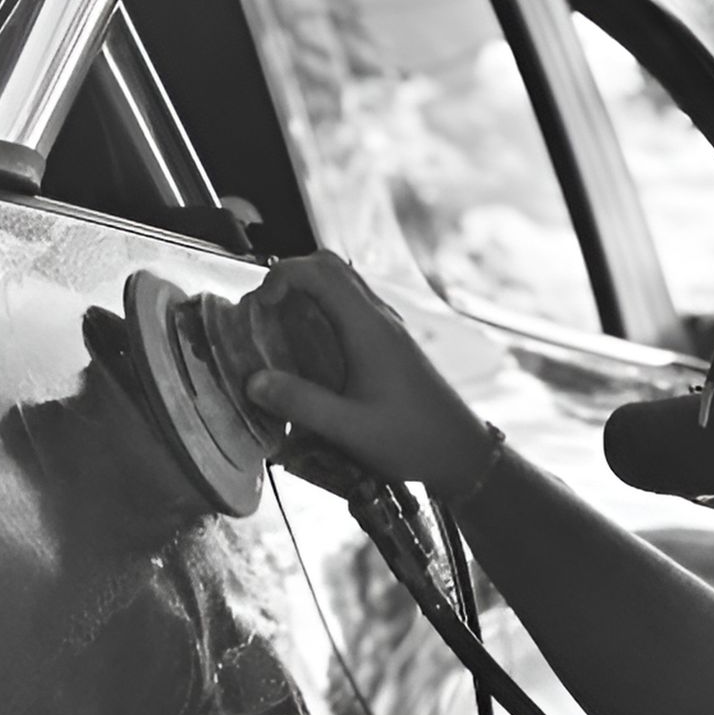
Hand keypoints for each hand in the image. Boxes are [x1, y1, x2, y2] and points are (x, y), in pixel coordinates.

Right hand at [241, 253, 497, 499]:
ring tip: (280, 324)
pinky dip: (323, 308)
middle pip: (330, 265)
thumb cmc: (410, 439)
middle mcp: (379, 317)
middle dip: (290, 275)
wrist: (460, 449)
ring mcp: (387, 326)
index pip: (319, 272)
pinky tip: (310, 346)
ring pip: (343, 282)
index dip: (281, 275)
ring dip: (307, 289)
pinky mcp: (390, 341)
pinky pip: (352, 305)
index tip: (259, 305)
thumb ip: (301, 404)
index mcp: (368, 329)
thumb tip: (254, 381)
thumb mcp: (350, 429)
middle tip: (265, 309)